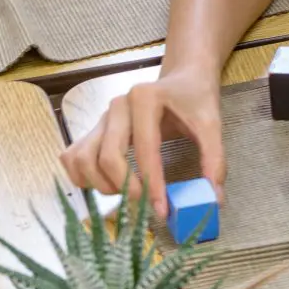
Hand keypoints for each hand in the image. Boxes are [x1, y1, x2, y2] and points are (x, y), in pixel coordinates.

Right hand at [59, 69, 225, 219]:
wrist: (183, 79)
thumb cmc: (195, 100)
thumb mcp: (212, 124)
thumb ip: (214, 159)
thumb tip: (212, 198)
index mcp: (145, 99)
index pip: (144, 149)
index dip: (152, 184)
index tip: (162, 210)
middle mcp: (117, 106)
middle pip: (107, 156)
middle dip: (126, 187)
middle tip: (147, 205)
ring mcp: (102, 117)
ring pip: (83, 159)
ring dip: (101, 184)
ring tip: (127, 193)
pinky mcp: (94, 129)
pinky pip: (73, 157)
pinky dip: (82, 177)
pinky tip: (106, 185)